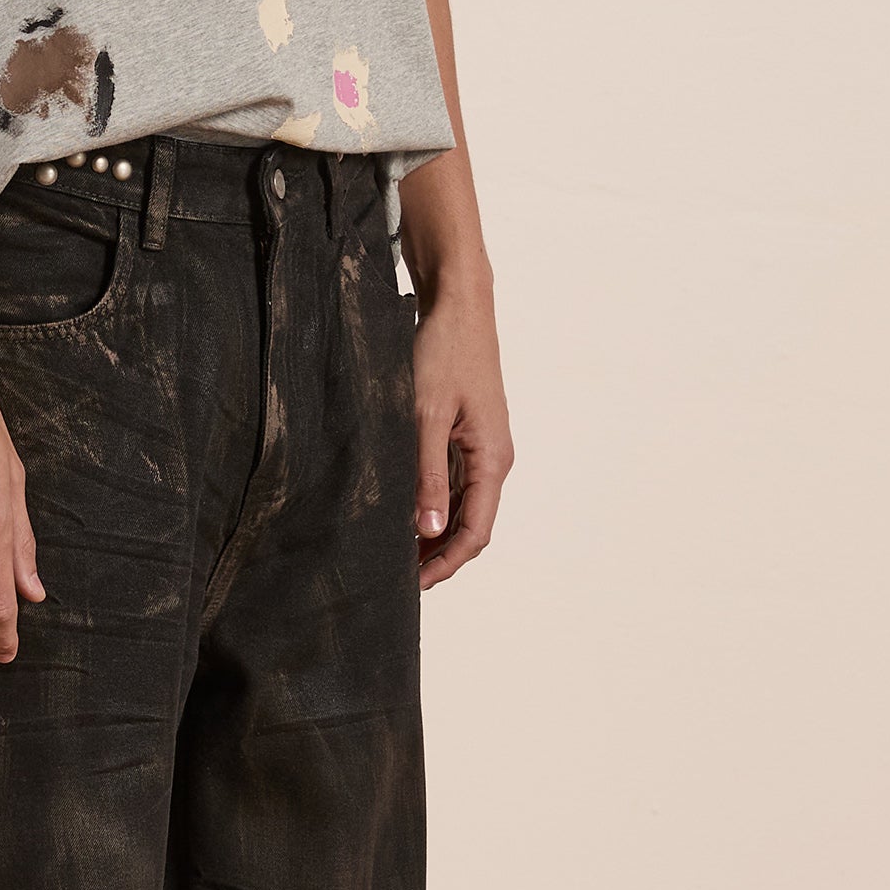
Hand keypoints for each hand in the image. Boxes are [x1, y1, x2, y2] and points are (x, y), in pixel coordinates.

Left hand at [411, 274, 512, 591]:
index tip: (413, 585)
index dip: (445, 563)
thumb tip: (428, 529)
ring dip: (433, 531)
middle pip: (470, 524)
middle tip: (398, 576)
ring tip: (395, 551)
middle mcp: (493, 459)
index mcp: (493, 459)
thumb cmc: (444, 351)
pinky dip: (430, 503)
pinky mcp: (466, 434)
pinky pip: (452, 482)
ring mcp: (481, 447)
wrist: (458, 304)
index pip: (475, 531)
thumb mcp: (426, 414)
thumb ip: (427, 473)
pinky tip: (403, 511)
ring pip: (460, 506)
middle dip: (437, 555)